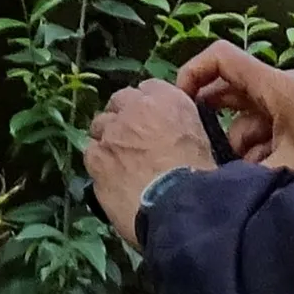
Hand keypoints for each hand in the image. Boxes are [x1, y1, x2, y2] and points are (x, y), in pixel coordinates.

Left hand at [86, 77, 212, 248]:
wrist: (178, 205)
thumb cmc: (200, 177)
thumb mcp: (202, 140)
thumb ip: (182, 126)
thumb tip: (174, 134)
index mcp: (167, 100)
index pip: (149, 88)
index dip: (148, 107)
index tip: (151, 121)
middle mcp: (135, 109)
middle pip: (120, 102)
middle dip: (124, 117)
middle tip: (132, 139)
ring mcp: (111, 132)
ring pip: (100, 126)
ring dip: (108, 138)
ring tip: (119, 160)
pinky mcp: (95, 158)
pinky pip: (90, 153)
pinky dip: (98, 162)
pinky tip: (109, 177)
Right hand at [180, 40, 293, 178]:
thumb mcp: (282, 171)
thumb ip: (239, 171)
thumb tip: (203, 178)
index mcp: (279, 86)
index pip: (222, 58)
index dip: (192, 74)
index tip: (176, 105)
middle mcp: (287, 86)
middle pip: (234, 90)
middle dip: (217, 123)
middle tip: (203, 152)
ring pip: (251, 116)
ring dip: (244, 145)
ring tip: (254, 176)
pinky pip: (271, 126)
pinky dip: (263, 148)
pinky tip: (271, 176)